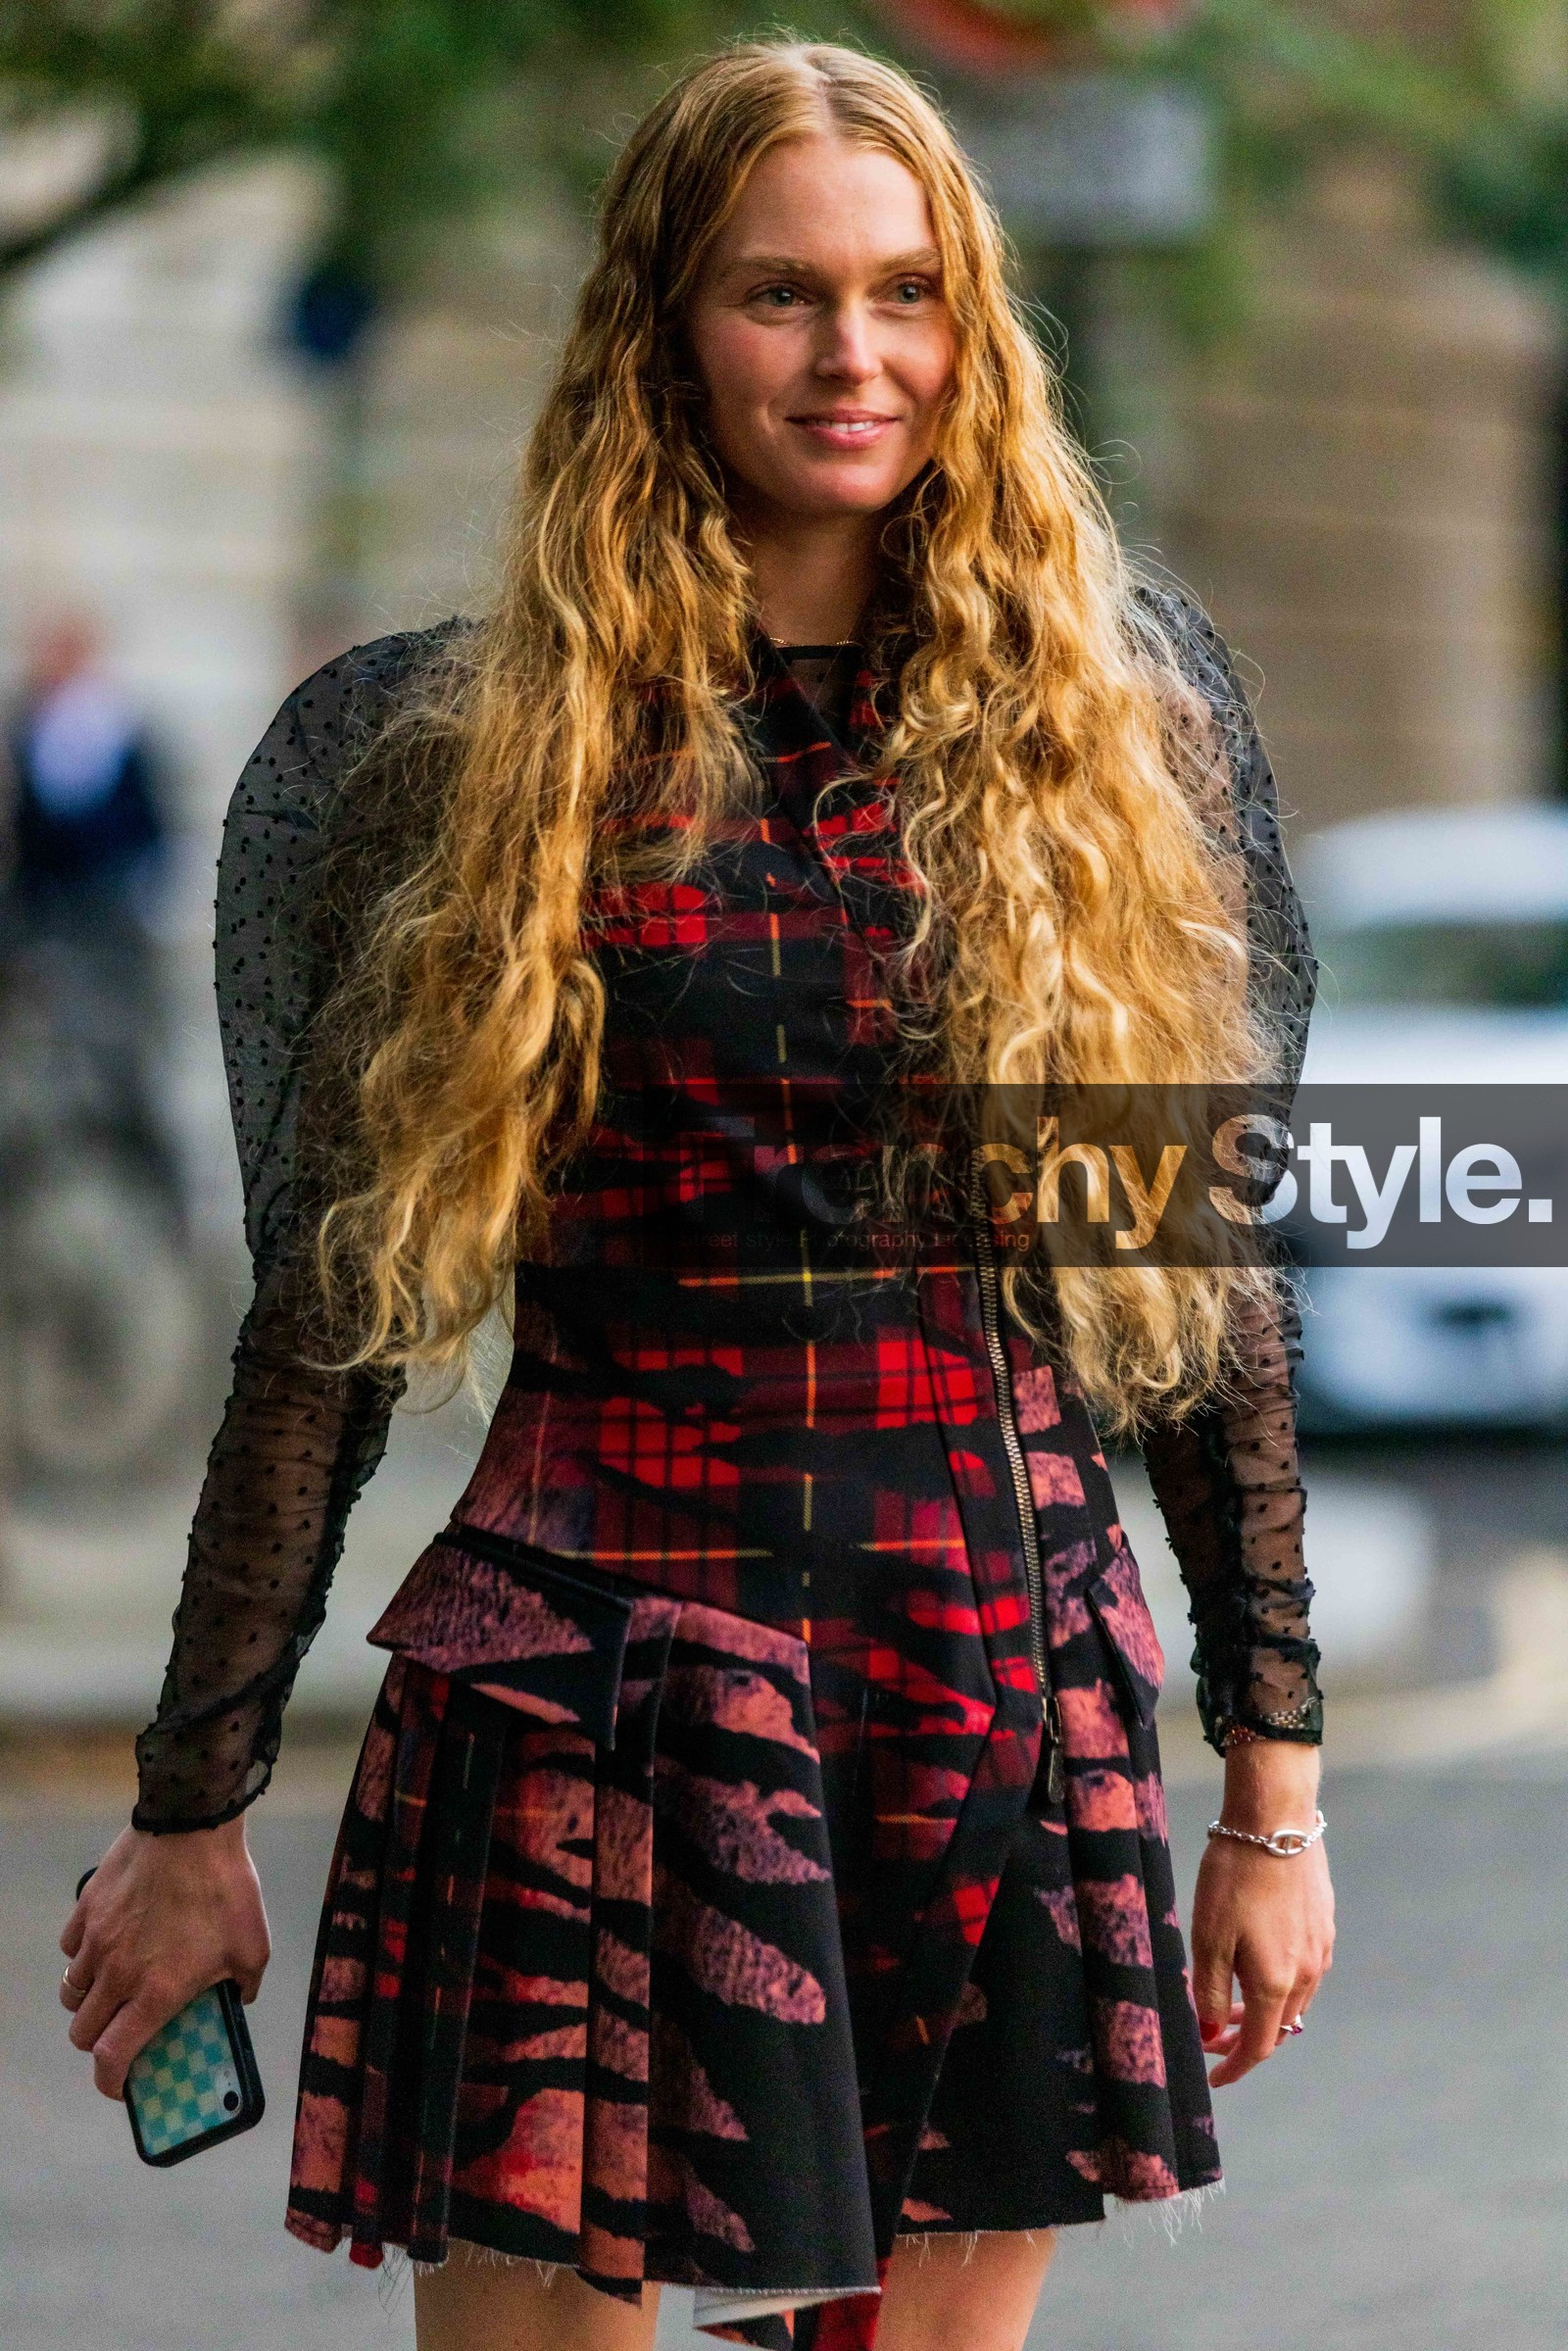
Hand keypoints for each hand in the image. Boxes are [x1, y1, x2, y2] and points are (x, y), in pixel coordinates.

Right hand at [59, 1817, 269, 2099]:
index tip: (119, 2086)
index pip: (112, 2057)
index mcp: (156, 1993)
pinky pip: (70, 1948)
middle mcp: (118, 1974)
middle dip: (98, 2041)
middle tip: (119, 2030)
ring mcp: (97, 1941)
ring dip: (88, 2001)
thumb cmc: (226, 1887)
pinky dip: (82, 1956)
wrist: (192, 1825)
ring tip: (111, 1988)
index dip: (110, 2082)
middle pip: (83, 2032)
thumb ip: (245, 1984)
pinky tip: (107, 1944)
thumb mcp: (254, 1945)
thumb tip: (239, 1999)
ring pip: (71, 1992)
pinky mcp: (87, 1909)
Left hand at [1189, 1741, 1333, 2088]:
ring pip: (1294, 2000)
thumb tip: (1211, 2034)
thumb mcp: (1208, 1937)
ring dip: (1262, 2009)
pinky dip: (1279, 1981)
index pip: (1257, 2046)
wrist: (1275, 1819)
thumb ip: (1209, 1992)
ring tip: (1228, 1998)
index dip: (1233, 2067)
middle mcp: (1307, 1973)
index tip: (1213, 2078)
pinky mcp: (1324, 1923)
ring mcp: (1320, 1948)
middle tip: (1209, 2031)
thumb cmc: (1234, 1876)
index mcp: (1276, 1983)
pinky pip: (1304, 1971)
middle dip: (1244, 2038)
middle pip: (1278, 2027)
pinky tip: (1255, 1960)